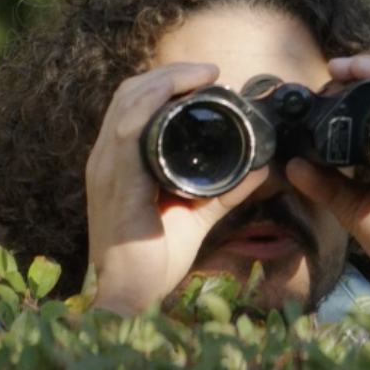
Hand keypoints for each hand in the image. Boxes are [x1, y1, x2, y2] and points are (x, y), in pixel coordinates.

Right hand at [81, 62, 267, 314]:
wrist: (130, 298)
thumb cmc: (153, 258)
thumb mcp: (197, 214)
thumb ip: (225, 190)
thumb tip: (262, 167)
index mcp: (120, 162)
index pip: (134, 103)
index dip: (166, 82)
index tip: (208, 77)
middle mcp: (107, 160)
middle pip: (129, 94)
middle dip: (169, 74)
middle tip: (209, 72)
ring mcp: (107, 170)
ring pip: (127, 104)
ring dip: (163, 81)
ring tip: (200, 75)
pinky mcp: (116, 185)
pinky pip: (126, 135)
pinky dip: (148, 108)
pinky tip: (171, 97)